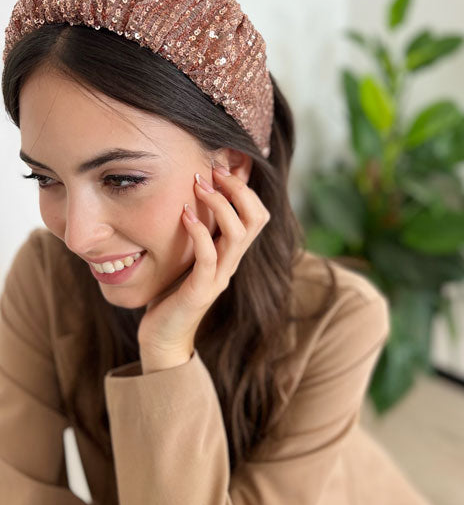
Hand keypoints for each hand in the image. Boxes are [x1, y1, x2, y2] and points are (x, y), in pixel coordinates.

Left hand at [137, 165, 269, 368]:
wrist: (163, 337)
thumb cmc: (171, 293)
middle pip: (257, 219)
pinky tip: (184, 214)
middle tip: (214, 171)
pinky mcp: (201, 290)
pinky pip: (208, 256)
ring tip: (200, 186)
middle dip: (239, 189)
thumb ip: (197, 233)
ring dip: (220, 205)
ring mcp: (219, 277)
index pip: (257, 214)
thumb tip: (188, 195)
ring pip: (238, 234)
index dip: (245, 188)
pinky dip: (199, 231)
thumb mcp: (188, 256)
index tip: (220, 167)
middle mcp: (232, 263)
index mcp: (231, 253)